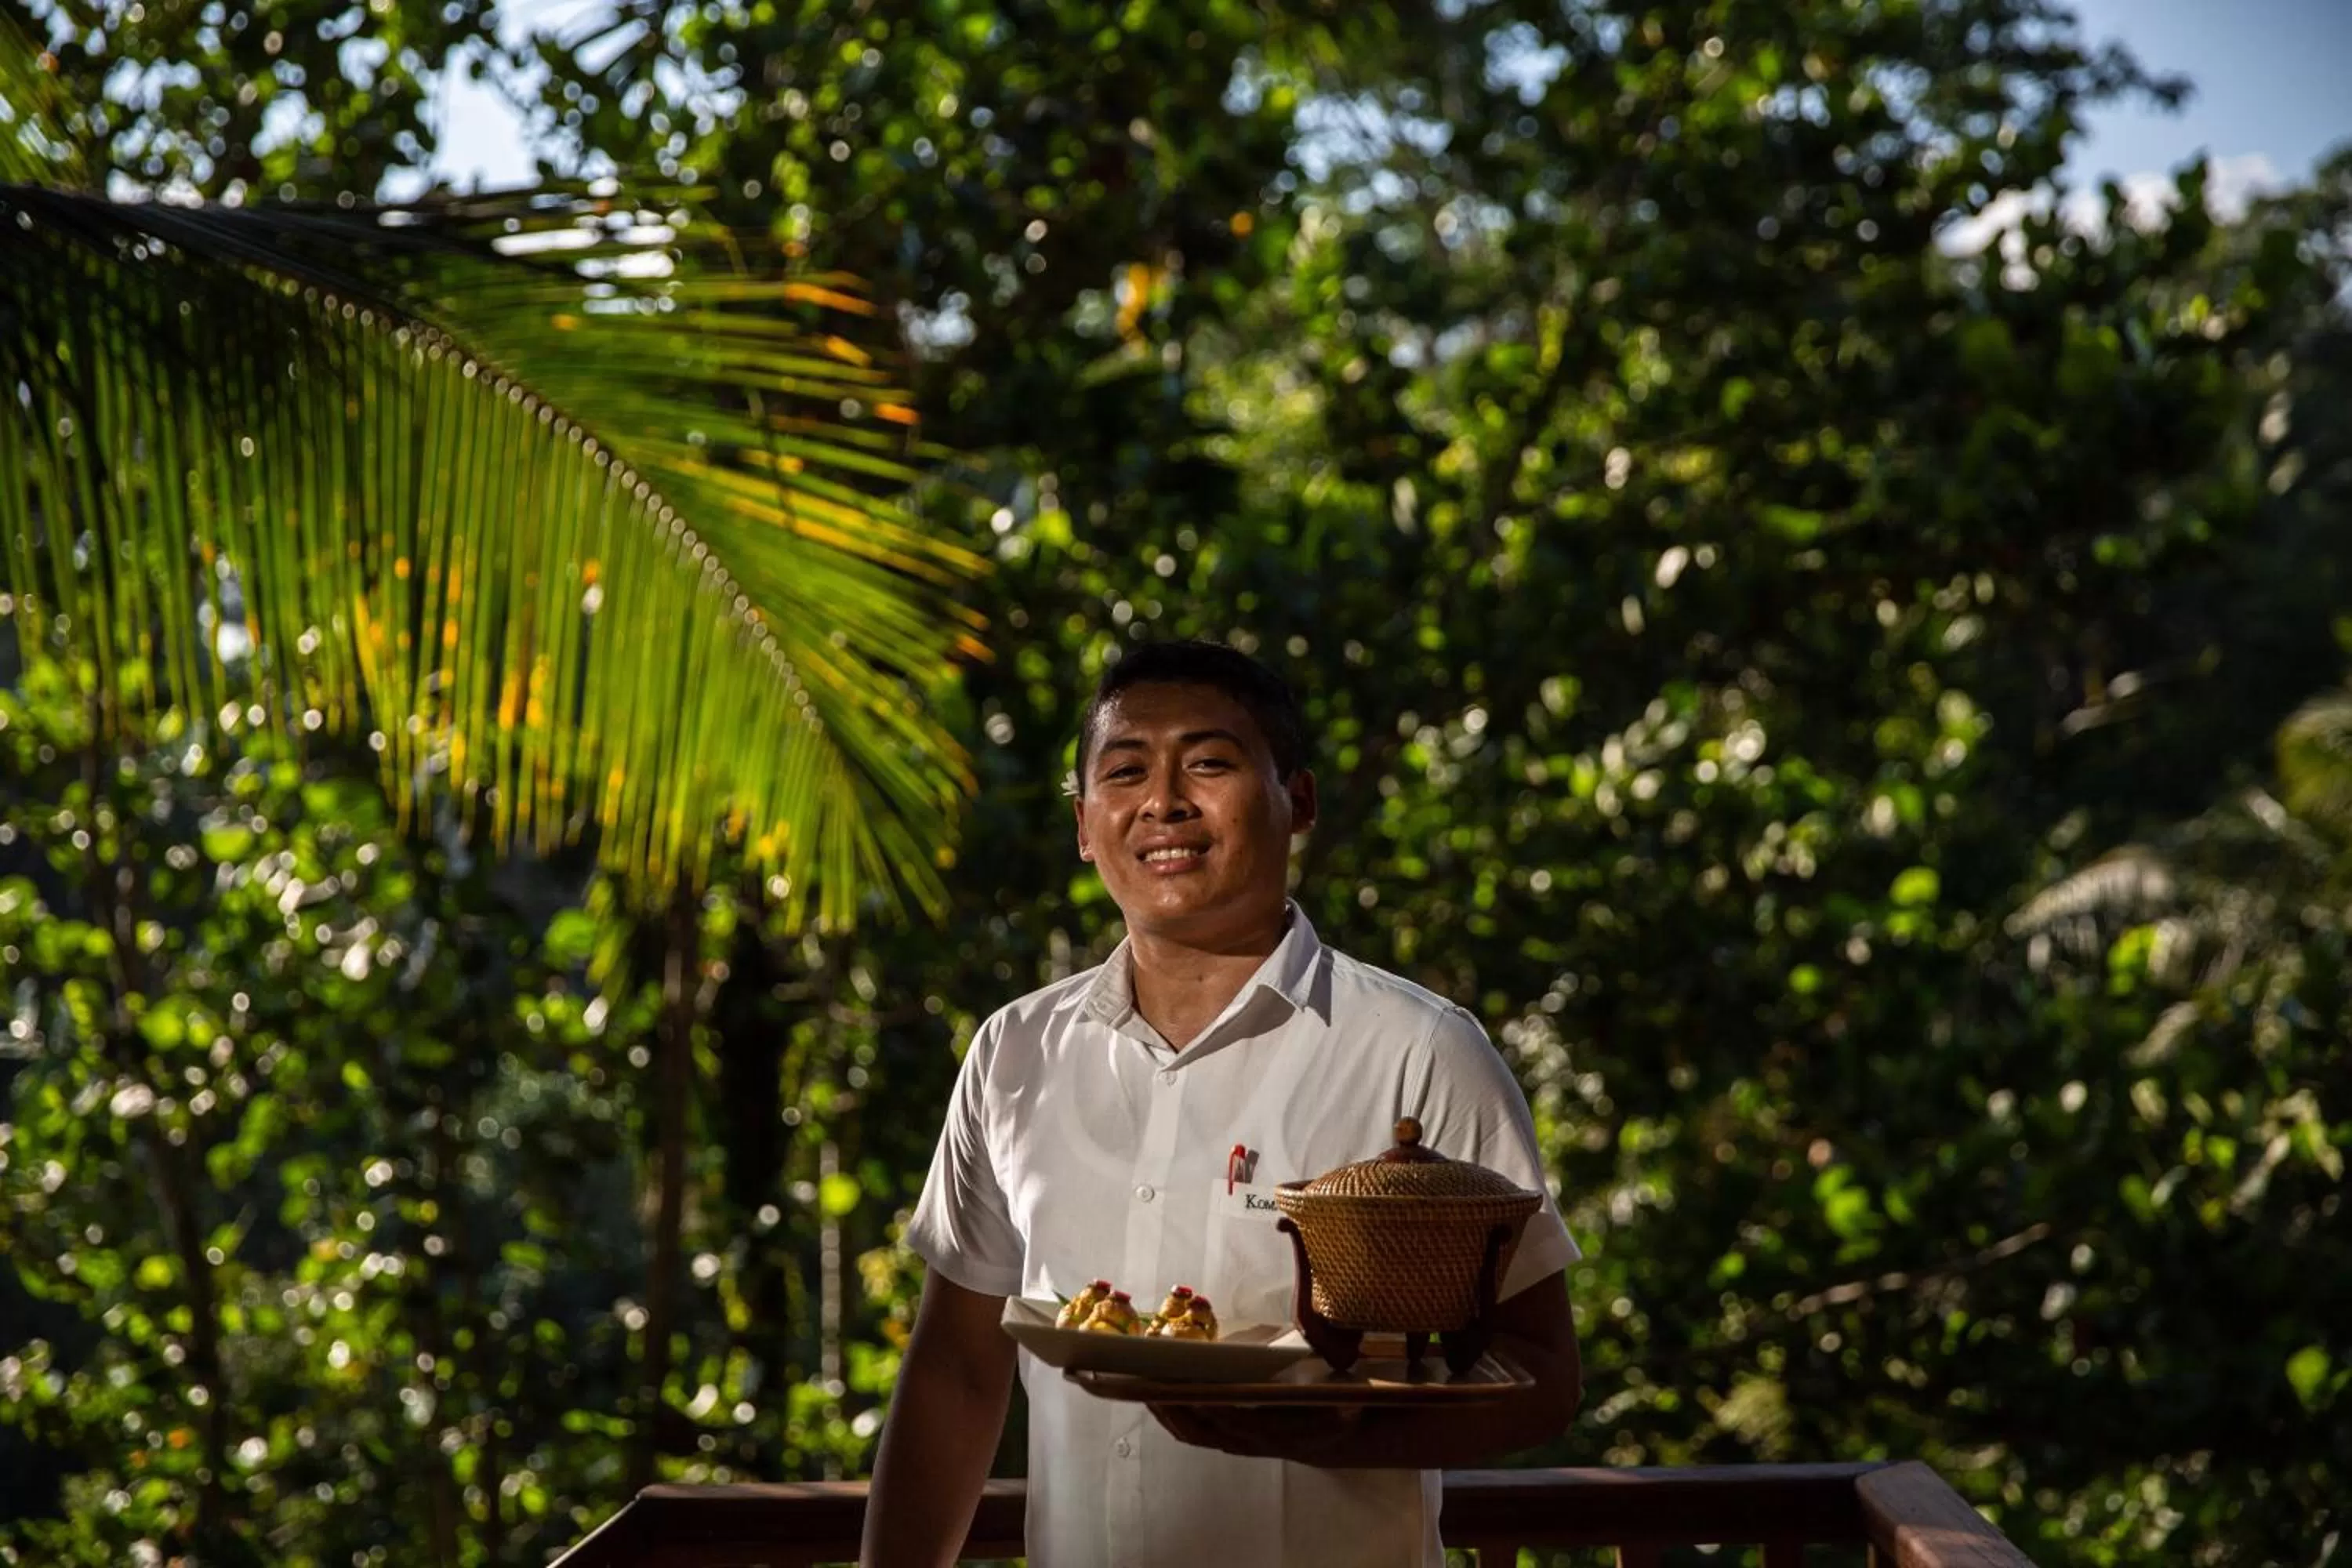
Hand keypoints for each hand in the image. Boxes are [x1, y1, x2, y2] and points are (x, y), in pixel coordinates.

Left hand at [1147, 1402, 1369, 1463]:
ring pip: (1192, 1432)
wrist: (1332, 1437)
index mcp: (1278, 1429)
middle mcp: (1251, 1441)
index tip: (1189, 1388)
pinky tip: (1154, 1396)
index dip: (1212, 1407)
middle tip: (1148, 1381)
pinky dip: (1170, 1416)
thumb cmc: (1331, 1404)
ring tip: (1138, 1385)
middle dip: (1173, 1406)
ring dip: (1165, 1412)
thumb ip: (1320, 1382)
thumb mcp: (1335, 1394)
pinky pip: (1192, 1432)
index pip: (1237, 1421)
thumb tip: (1302, 1357)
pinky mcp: (1227, 1441)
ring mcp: (1236, 1444)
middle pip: (1202, 1428)